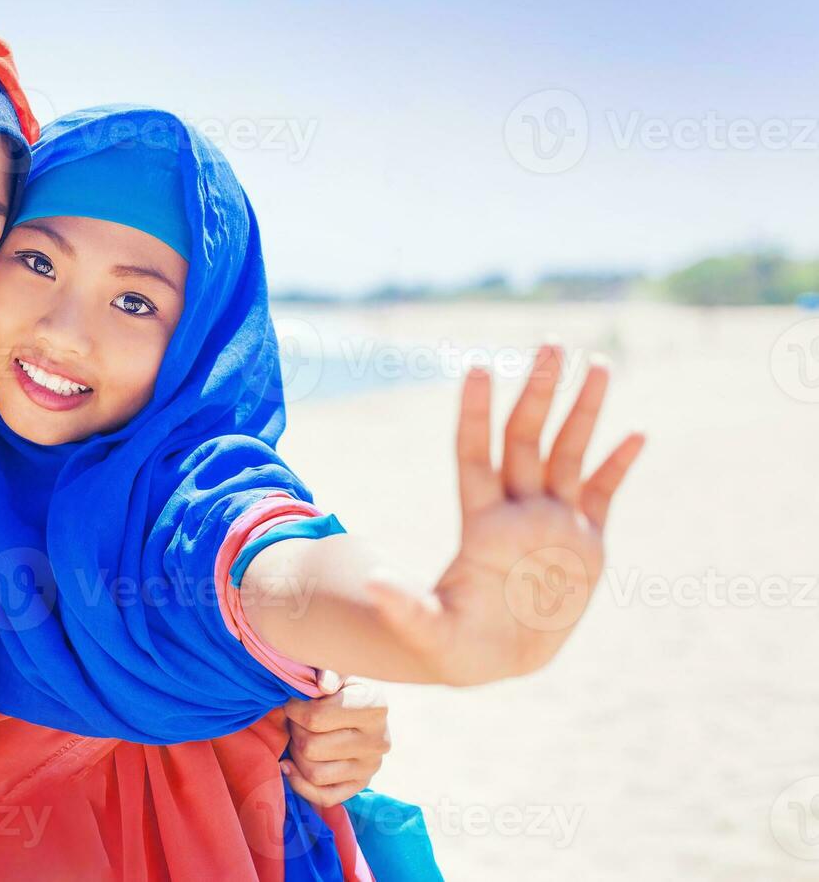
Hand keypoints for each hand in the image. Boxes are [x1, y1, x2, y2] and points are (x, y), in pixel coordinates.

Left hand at [281, 671, 388, 806]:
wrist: (358, 703)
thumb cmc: (339, 683)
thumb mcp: (335, 670)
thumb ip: (327, 671)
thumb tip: (325, 684)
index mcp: (375, 706)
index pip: (316, 718)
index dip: (293, 710)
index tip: (292, 701)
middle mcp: (379, 740)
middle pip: (312, 747)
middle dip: (294, 731)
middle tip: (294, 720)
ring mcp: (372, 766)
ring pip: (314, 773)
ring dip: (296, 755)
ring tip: (298, 737)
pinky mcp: (361, 785)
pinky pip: (324, 797)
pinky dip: (300, 783)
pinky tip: (290, 765)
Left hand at [367, 344, 644, 685]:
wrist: (493, 661)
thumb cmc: (452, 645)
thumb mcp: (427, 631)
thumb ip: (404, 606)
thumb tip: (372, 585)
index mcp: (481, 525)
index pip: (475, 455)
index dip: (475, 414)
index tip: (476, 368)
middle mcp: (517, 511)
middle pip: (527, 440)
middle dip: (537, 393)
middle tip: (549, 346)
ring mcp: (553, 523)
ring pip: (569, 455)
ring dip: (583, 411)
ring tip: (597, 364)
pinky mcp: (586, 544)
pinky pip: (604, 495)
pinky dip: (618, 466)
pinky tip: (635, 434)